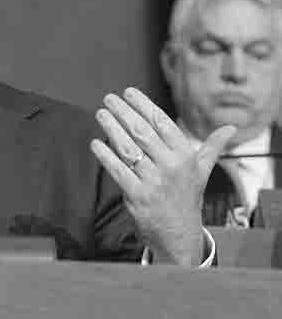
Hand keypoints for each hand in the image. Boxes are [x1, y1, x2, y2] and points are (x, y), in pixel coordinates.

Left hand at [90, 87, 234, 265]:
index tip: (129, 92)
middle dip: (123, 112)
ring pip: (128, 148)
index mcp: (186, 156)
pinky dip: (105, 155)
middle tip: (109, 99)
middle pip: (142, 131)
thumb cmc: (187, 198)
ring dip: (112, 128)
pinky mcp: (137, 195)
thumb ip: (212, 148)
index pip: (162, 122)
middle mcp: (171, 166)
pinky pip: (117, 170)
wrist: (179, 235)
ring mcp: (153, 181)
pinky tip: (96, 143)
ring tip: (101, 114)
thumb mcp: (202, 172)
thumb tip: (231, 129)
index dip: (143, 105)